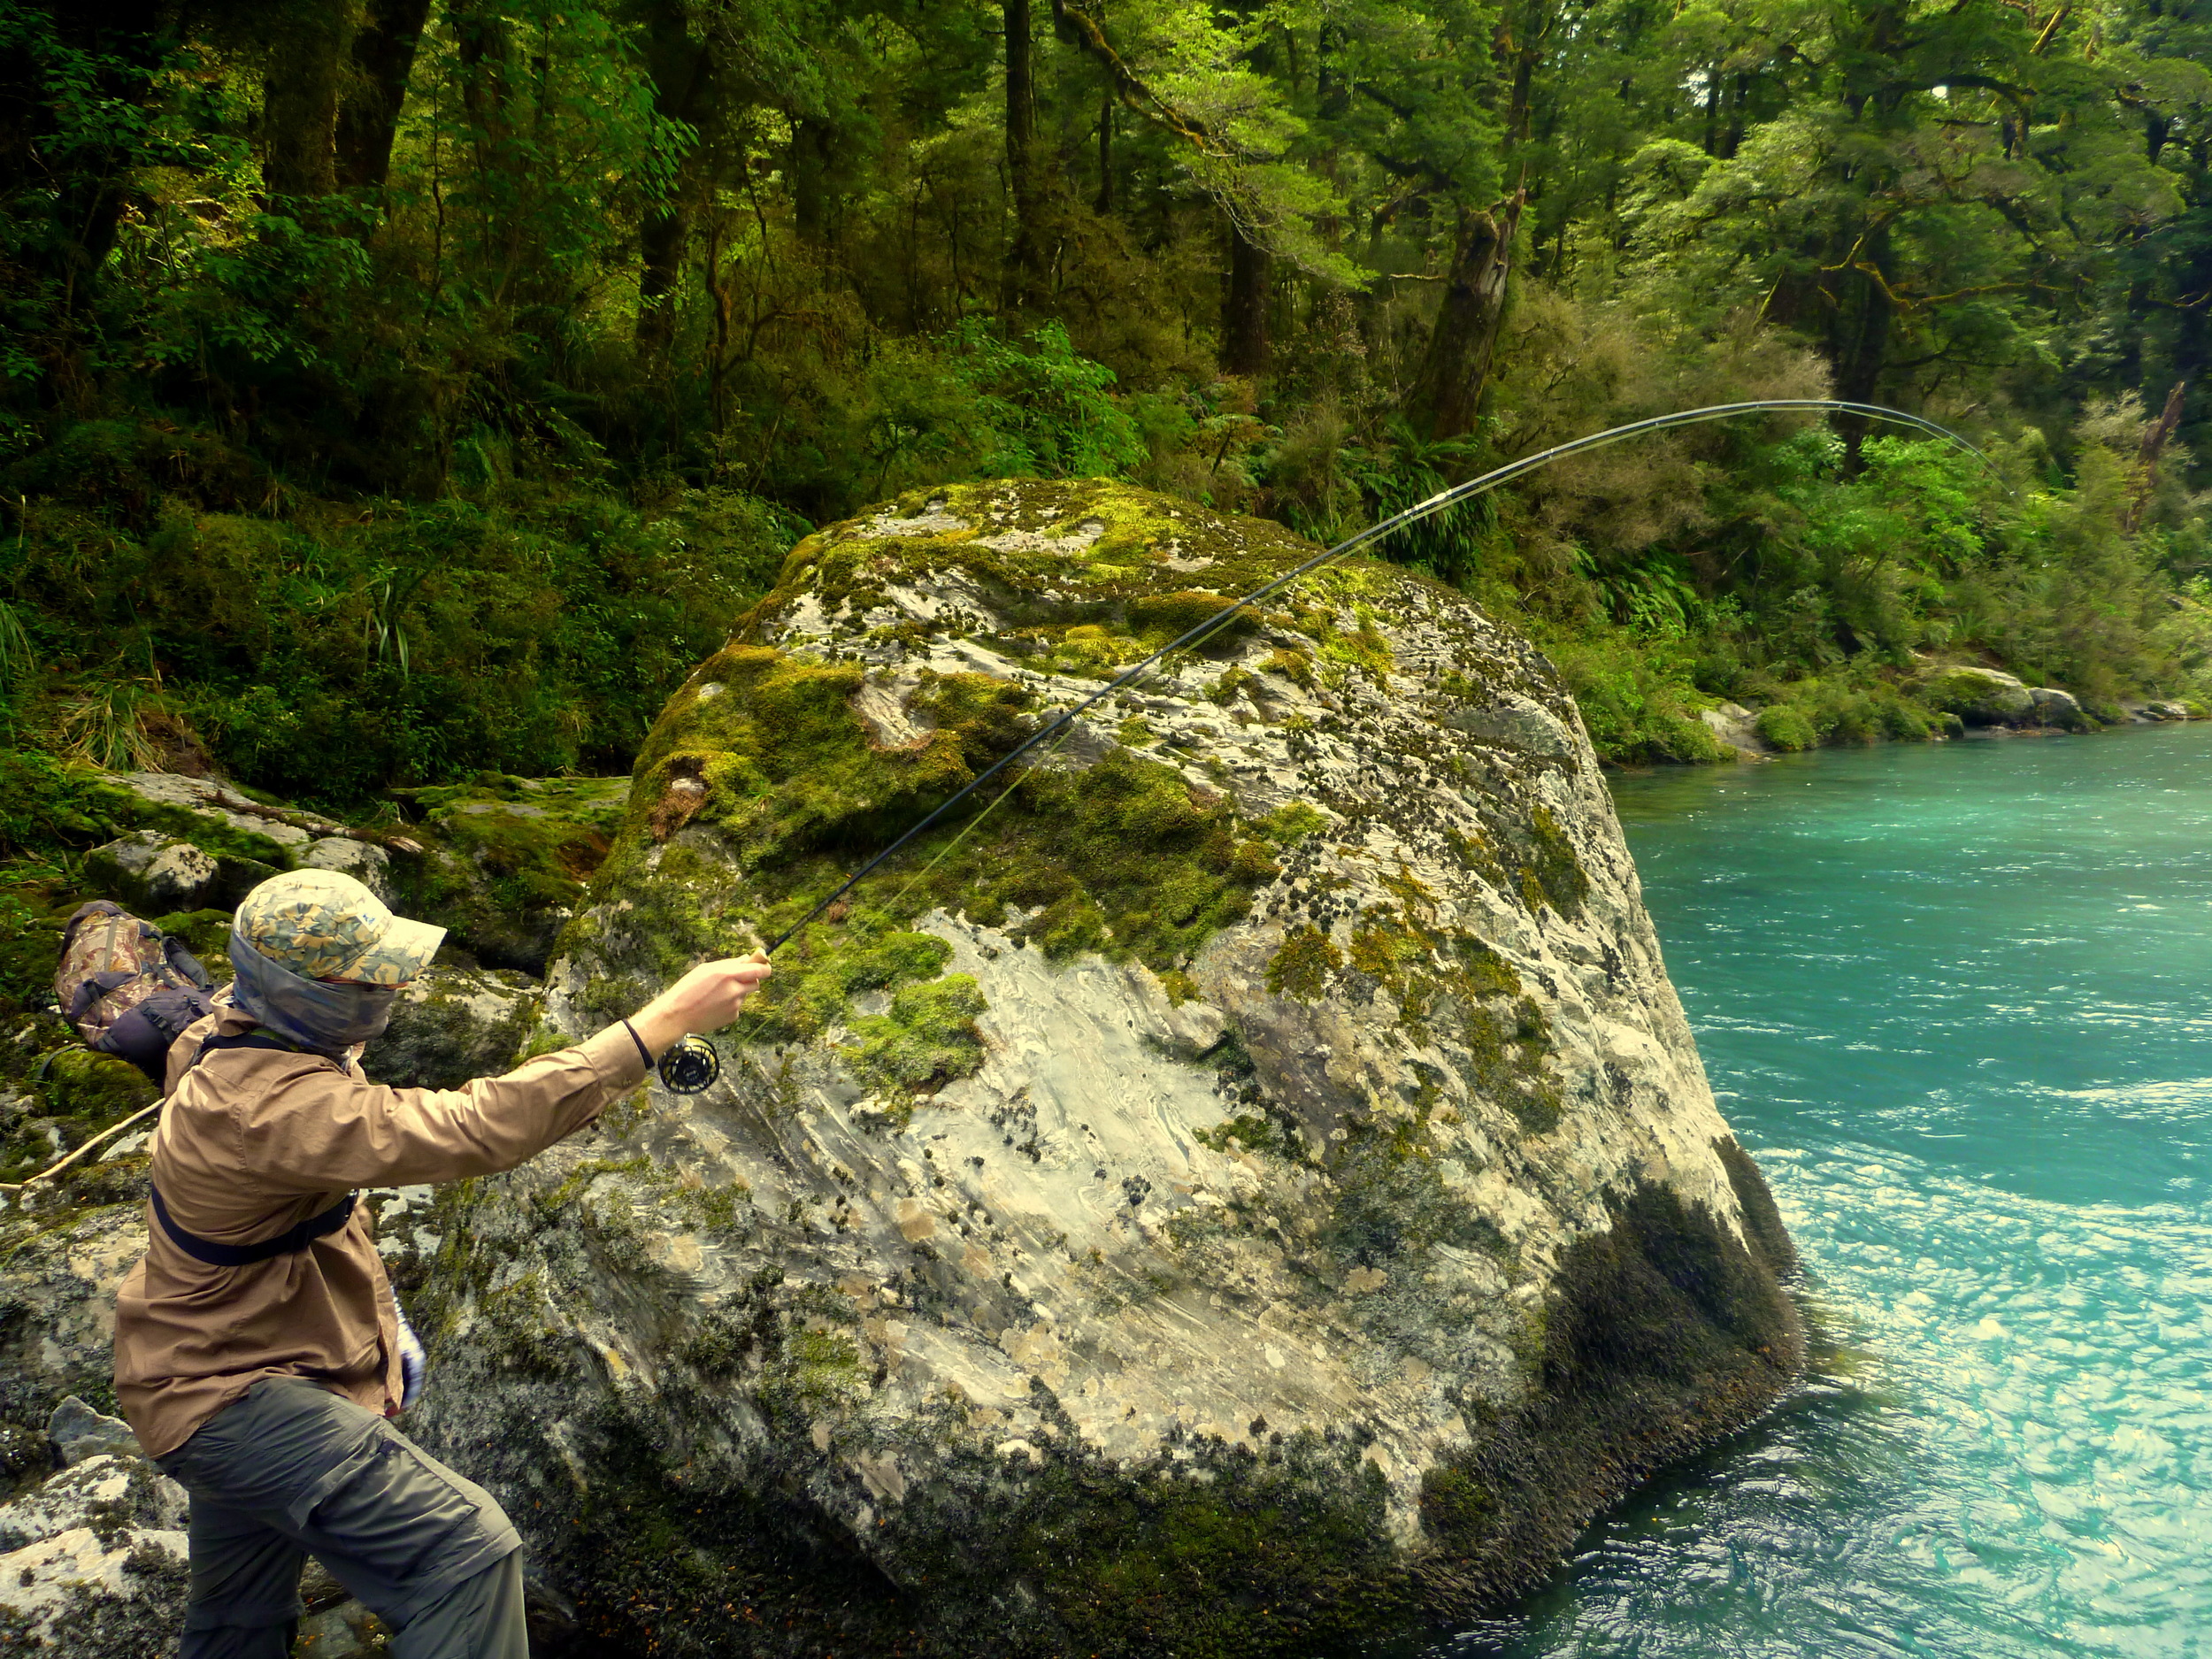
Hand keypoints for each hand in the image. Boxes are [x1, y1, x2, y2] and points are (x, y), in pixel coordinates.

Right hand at [627, 952, 770, 1056]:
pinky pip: (737, 1007)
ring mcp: (735, 1005)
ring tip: (715, 995)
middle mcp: (735, 990)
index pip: (759, 970)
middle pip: (756, 983)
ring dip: (736, 993)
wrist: (678, 1015)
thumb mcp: (706, 969)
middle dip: (749, 980)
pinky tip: (714, 1006)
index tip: (765, 966)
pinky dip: (729, 1005)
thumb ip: (729, 964)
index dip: (765, 967)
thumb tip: (746, 959)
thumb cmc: (688, 989)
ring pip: (744, 995)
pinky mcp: (733, 1016)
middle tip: (735, 980)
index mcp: (728, 974)